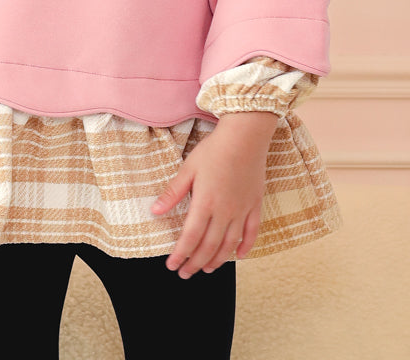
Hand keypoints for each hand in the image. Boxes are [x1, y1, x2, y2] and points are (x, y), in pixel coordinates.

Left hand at [150, 117, 271, 276]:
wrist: (244, 137)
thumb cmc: (213, 150)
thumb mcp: (188, 169)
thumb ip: (173, 193)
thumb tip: (155, 211)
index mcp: (204, 203)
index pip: (190, 238)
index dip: (180, 255)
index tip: (172, 266)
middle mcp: (224, 212)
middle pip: (209, 246)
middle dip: (195, 263)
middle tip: (186, 274)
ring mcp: (241, 210)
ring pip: (229, 244)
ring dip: (217, 260)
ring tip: (207, 269)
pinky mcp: (254, 205)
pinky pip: (251, 232)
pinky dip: (245, 246)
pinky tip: (238, 255)